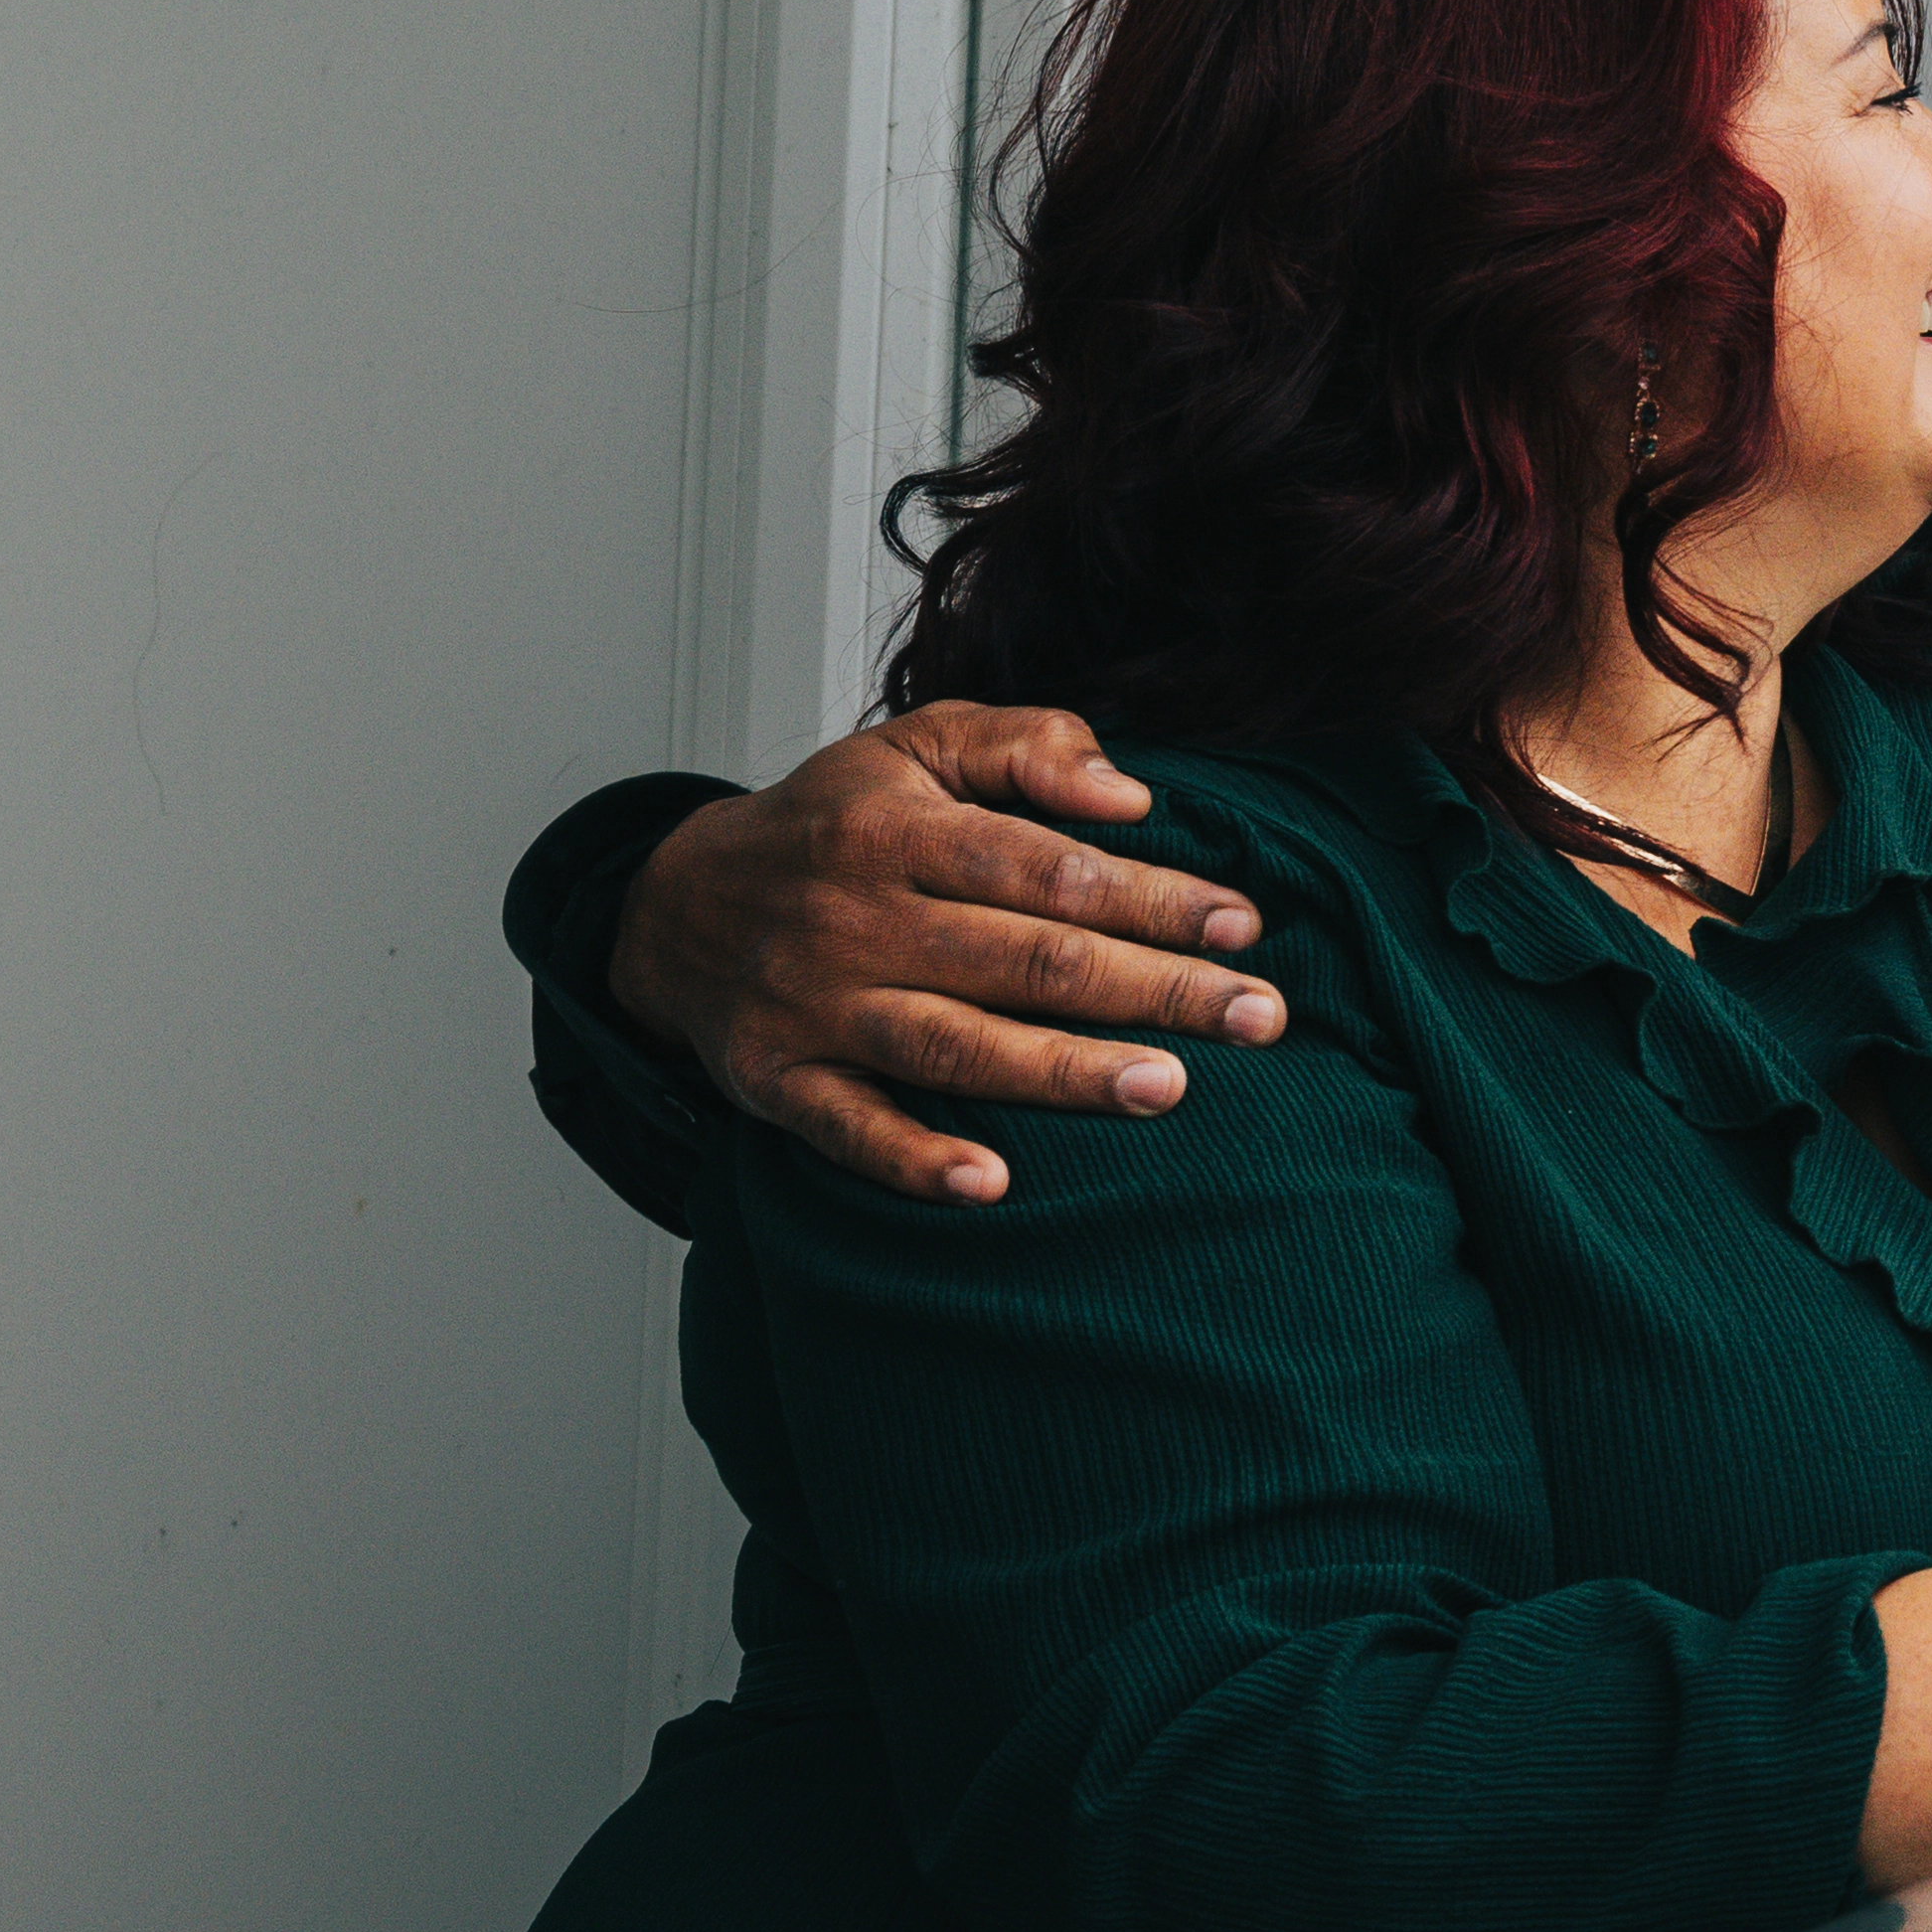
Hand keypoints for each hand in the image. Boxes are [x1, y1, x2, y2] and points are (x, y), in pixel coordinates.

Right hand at [613, 704, 1284, 1202]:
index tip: (1243, 925)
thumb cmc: (828, 823)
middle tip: (1258, 1016)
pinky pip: (847, 1128)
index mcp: (899, 831)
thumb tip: (1130, 793)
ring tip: (1168, 1087)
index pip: (1048, 868)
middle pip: (1026, 959)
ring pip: (954, 1046)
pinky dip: (913, 1158)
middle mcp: (857, 918)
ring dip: (1063, 1072)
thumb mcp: (913, 748)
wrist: (672, 903)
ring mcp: (815, 1004)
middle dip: (1153, 988)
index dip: (1152, 897)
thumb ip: (1024, 746)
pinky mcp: (777, 1079)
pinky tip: (990, 1184)